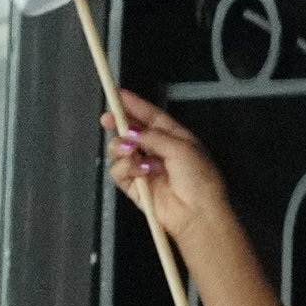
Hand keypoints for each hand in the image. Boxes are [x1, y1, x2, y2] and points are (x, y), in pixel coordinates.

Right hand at [102, 94, 238, 242]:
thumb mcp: (181, 148)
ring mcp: (144, 168)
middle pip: (131, 131)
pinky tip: (141, 172)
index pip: (151, 116)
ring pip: (119, 150)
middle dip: (118, 124)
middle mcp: (157, 150)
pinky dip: (126, 168)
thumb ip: (153, 136)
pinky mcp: (134, 185)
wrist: (197, 212)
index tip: (117, 94)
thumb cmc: (198, 177)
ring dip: (122, 148)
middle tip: (107, 120)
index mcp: (174, 137)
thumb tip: (131, 131)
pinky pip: (119, 171)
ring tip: (133, 153)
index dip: (135, 105)